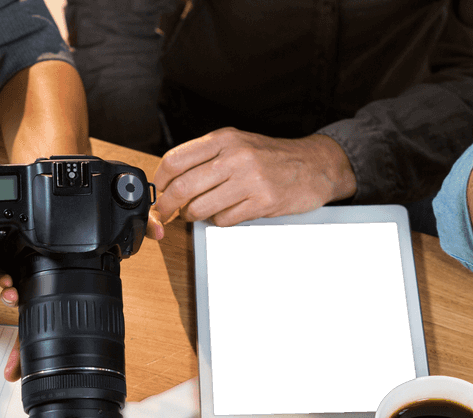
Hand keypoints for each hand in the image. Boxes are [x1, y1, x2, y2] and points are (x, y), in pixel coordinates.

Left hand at [150, 128, 356, 227]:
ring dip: (194, 216)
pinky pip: (225, 220)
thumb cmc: (272, 158)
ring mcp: (249, 180)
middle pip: (184, 187)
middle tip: (165, 214)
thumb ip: (207, 157)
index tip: (158, 193)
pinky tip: (229, 212)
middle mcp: (235, 157)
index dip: (161, 182)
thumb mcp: (238, 144)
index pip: (176, 160)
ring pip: (201, 208)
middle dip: (167, 206)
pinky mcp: (262, 202)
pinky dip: (220, 221)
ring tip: (201, 212)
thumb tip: (172, 180)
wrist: (314, 165)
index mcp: (224, 139)